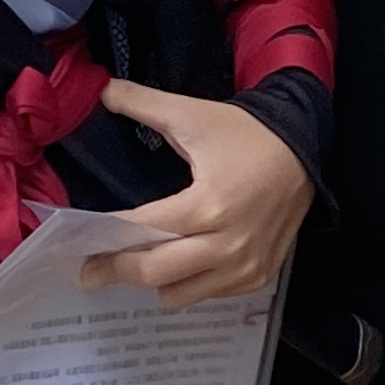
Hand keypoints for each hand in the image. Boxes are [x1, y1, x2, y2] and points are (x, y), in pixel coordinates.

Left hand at [84, 82, 314, 305]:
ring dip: (155, 282)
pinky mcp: (258, 277)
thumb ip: (142, 103)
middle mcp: (227, 244)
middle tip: (90, 272)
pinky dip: (188, 283)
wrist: (304, 149)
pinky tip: (179, 264)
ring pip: (179, 294)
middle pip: (154, 273)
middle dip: (116, 272)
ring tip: (139, 263)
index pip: (144, 231)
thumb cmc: (245, 134)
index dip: (107, 239)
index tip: (80, 246)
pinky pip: (208, 295)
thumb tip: (101, 90)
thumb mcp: (193, 114)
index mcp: (207, 204)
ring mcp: (245, 266)